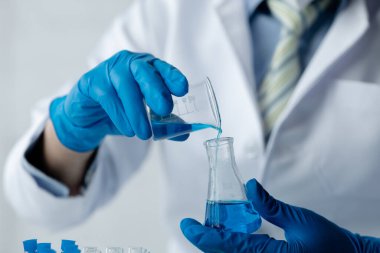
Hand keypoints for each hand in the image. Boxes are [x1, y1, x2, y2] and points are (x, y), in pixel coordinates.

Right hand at [50, 50, 187, 151]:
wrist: (89, 116)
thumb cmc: (122, 110)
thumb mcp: (145, 117)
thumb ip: (164, 124)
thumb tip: (184, 134)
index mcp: (146, 68)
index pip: (162, 68)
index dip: (173, 76)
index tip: (182, 89)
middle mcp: (129, 64)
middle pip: (144, 71)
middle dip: (156, 90)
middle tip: (165, 109)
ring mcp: (109, 70)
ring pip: (125, 87)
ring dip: (137, 112)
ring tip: (145, 134)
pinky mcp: (91, 81)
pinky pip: (107, 96)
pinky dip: (119, 115)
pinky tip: (127, 129)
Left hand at [181, 179, 379, 252]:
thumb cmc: (329, 242)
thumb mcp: (300, 220)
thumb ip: (271, 206)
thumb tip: (251, 187)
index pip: (227, 245)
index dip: (202, 235)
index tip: (187, 224)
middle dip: (206, 242)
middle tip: (194, 226)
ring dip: (217, 247)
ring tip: (207, 231)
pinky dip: (230, 249)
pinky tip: (228, 240)